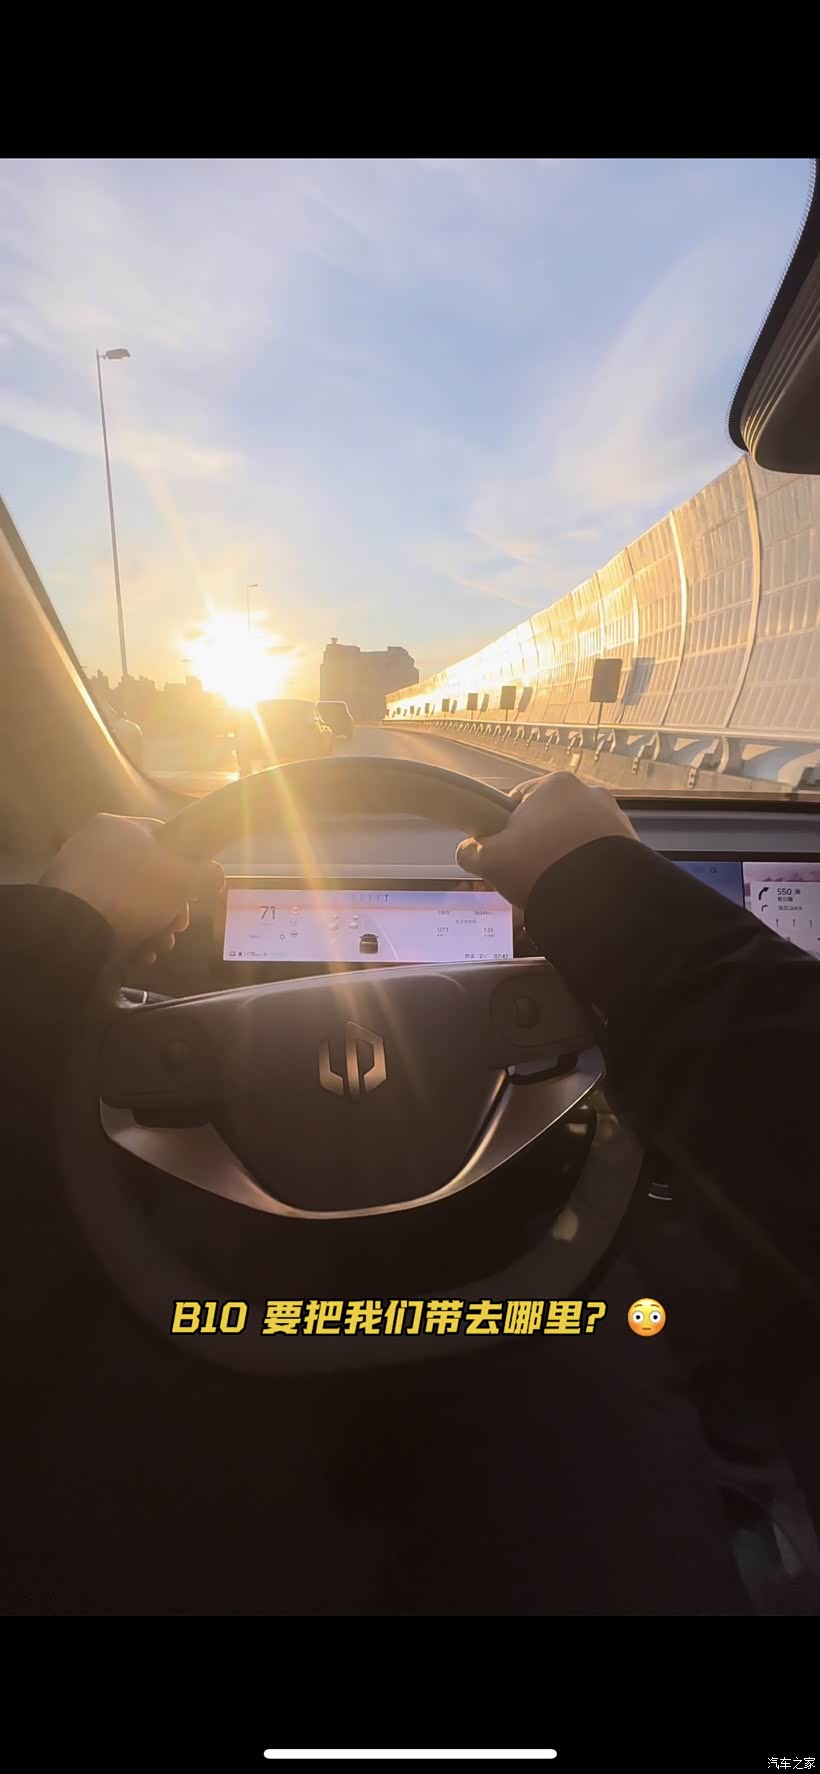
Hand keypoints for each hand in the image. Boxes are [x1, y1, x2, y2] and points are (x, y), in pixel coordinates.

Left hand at [41, 815, 223, 959]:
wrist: (73, 928)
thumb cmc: (133, 892)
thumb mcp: (183, 879)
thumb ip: (205, 874)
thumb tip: (216, 876)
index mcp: (118, 826)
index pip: (164, 838)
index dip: (187, 867)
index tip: (193, 896)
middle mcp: (93, 845)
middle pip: (146, 875)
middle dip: (168, 907)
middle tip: (176, 928)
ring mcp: (76, 876)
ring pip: (127, 900)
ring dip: (150, 926)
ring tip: (158, 947)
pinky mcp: (65, 906)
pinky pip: (105, 915)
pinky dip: (124, 933)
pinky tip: (137, 953)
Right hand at [456, 772, 638, 907]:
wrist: (599, 897)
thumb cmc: (539, 866)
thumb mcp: (490, 860)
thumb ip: (471, 851)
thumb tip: (469, 850)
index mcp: (554, 784)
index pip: (518, 801)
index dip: (505, 829)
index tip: (504, 854)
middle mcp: (589, 792)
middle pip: (550, 820)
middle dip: (539, 844)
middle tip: (529, 874)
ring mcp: (614, 817)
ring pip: (576, 838)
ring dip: (564, 857)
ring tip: (556, 886)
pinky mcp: (632, 843)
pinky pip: (599, 855)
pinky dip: (588, 869)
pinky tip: (578, 890)